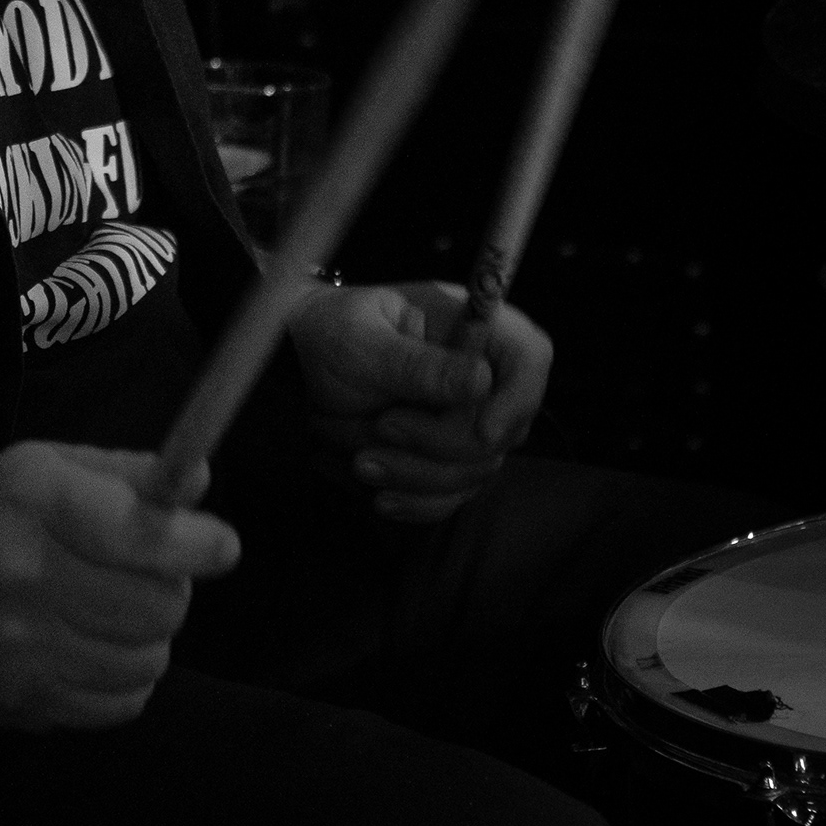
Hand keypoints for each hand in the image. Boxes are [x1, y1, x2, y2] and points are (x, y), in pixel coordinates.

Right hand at [0, 441, 240, 729]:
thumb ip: (127, 472)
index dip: (196, 543)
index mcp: (32, 501)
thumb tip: (197, 481)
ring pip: (149, 658)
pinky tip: (94, 646)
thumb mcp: (47, 468)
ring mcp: (20, 647)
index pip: (137, 533)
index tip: (223, 546)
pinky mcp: (25, 701)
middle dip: (172, 588)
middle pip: (158, 604)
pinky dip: (126, 677)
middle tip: (149, 574)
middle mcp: (22, 574)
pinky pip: (124, 703)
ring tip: (115, 610)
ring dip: (150, 635)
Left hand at [287, 278, 551, 526]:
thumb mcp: (360, 342)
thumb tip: (481, 380)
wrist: (295, 371)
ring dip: (417, 476)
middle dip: (440, 443)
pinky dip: (417, 501)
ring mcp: (467, 419)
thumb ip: (416, 363)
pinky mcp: (446, 458)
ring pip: (476, 470)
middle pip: (503, 429)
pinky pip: (452, 495)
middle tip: (381, 427)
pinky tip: (380, 496)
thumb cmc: (329, 336)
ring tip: (360, 461)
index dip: (519, 396)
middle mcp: (479, 373)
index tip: (484, 431)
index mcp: (469, 324)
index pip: (530, 356)